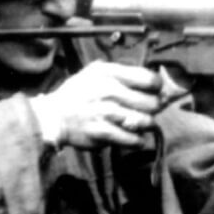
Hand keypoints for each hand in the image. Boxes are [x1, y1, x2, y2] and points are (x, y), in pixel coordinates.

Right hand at [32, 62, 175, 148]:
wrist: (53, 116)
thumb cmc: (80, 94)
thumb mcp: (97, 73)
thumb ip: (126, 74)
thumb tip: (160, 83)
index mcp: (108, 72)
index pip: (149, 79)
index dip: (158, 88)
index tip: (155, 92)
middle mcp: (108, 90)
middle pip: (152, 103)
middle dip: (153, 109)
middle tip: (145, 110)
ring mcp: (105, 112)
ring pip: (146, 122)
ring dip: (145, 125)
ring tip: (136, 123)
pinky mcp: (102, 133)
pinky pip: (134, 140)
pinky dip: (136, 140)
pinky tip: (130, 135)